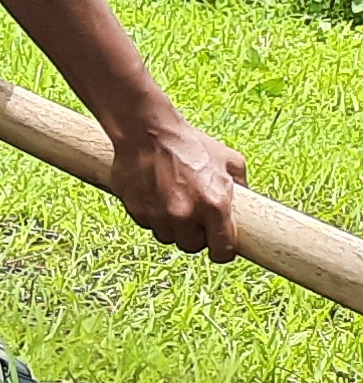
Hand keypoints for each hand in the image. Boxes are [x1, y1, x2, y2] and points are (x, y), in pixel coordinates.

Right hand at [113, 108, 247, 257]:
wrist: (148, 132)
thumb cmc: (190, 144)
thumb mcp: (229, 160)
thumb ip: (240, 185)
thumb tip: (246, 201)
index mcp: (215, 205)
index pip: (222, 249)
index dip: (223, 251)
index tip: (220, 247)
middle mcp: (186, 214)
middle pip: (192, 246)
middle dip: (195, 236)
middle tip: (195, 219)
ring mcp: (159, 215)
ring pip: (168, 237)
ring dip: (173, 228)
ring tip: (173, 205)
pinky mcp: (137, 210)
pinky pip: (148, 225)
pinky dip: (153, 216)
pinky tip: (156, 197)